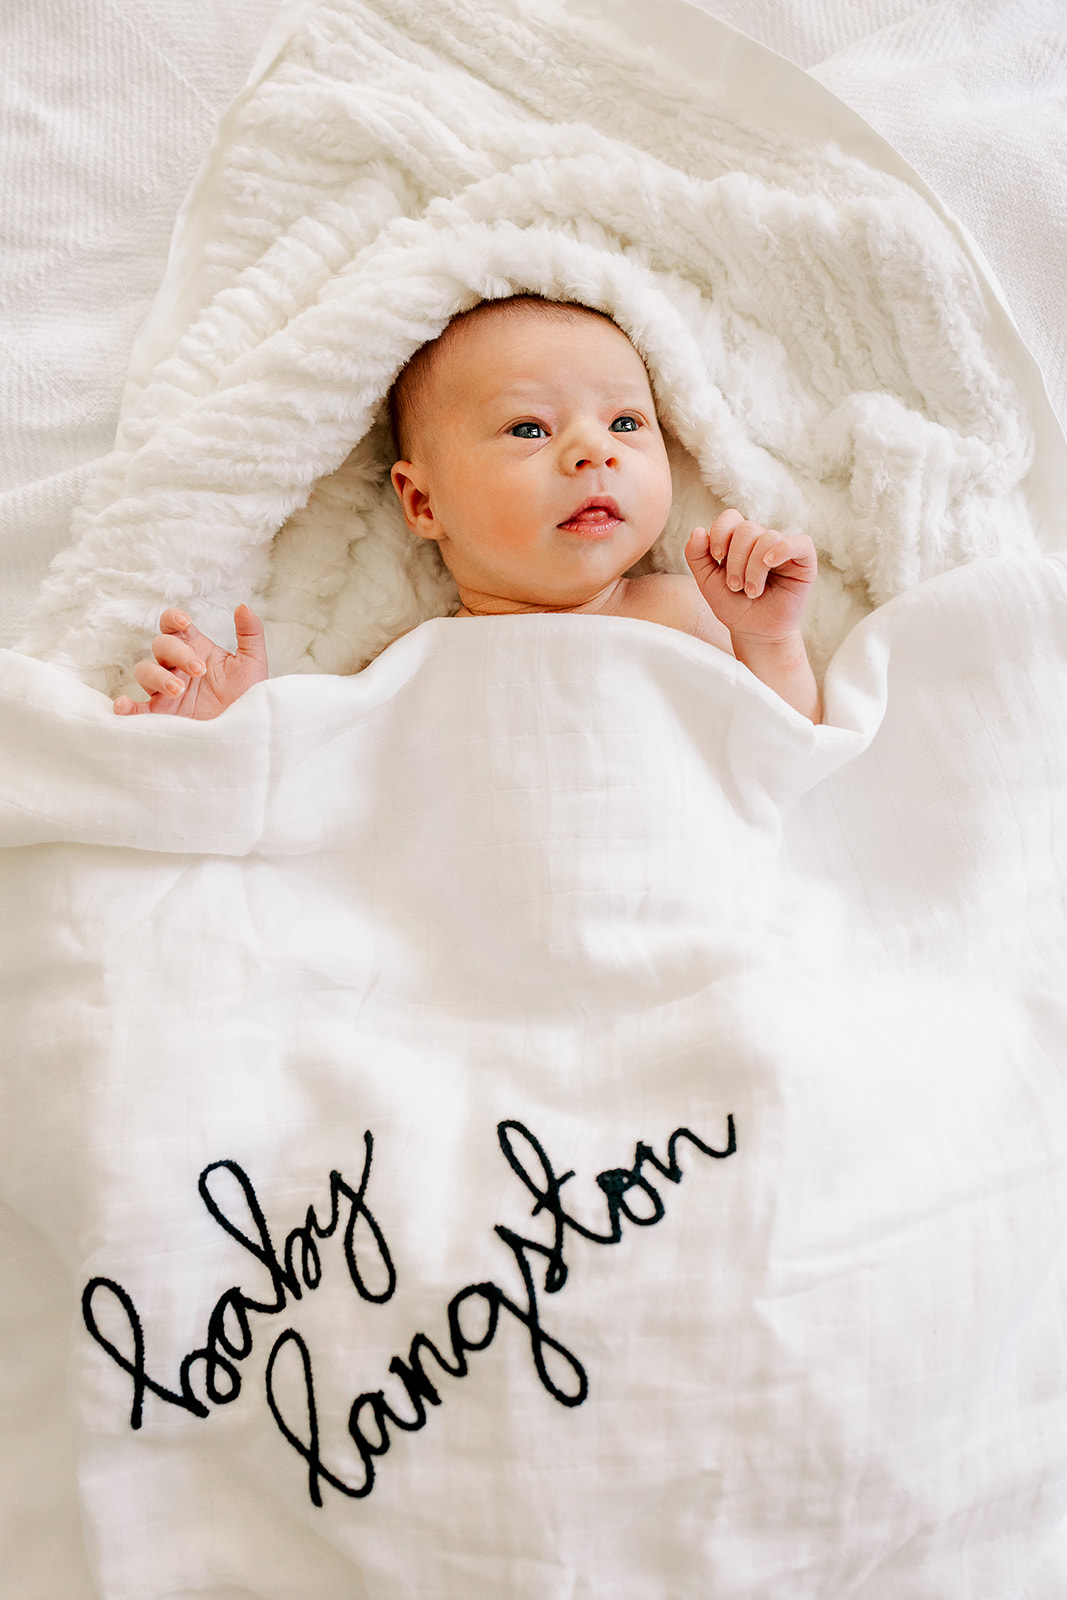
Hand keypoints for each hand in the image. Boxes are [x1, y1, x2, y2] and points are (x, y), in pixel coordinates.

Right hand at [113, 604, 267, 718]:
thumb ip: (250, 633)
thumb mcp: (253, 664)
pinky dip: (126, 706)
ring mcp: (165, 690)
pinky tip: (124, 707)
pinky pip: (136, 708)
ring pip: (145, 671)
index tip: (185, 621)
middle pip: (161, 645)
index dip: (173, 618)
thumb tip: (244, 606)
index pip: (174, 626)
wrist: (246, 733)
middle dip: (177, 654)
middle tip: (198, 671)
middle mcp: (177, 667)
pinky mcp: (160, 715)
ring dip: (158, 677)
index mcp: (196, 650)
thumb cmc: (248, 697)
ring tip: (178, 690)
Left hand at [685, 510, 816, 644]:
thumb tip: (698, 530)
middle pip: (748, 528)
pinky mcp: (804, 562)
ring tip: (751, 592)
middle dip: (736, 559)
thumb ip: (696, 556)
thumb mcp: (707, 582)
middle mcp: (762, 541)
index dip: (721, 532)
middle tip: (735, 586)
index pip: (731, 518)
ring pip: (768, 538)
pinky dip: (783, 549)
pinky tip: (770, 564)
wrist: (755, 634)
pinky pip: (800, 543)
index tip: (717, 556)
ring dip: (754, 567)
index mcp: (739, 541)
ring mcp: (784, 549)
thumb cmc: (733, 607)